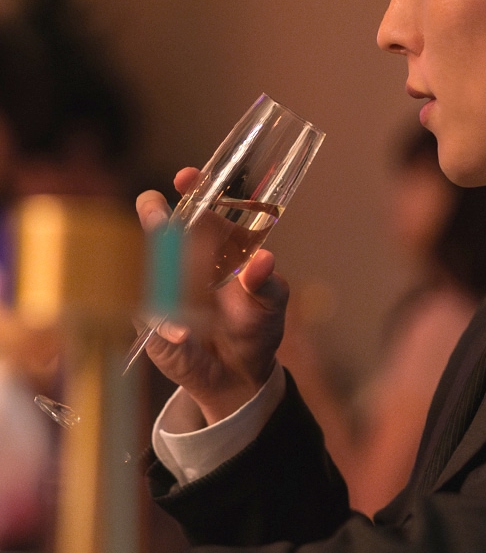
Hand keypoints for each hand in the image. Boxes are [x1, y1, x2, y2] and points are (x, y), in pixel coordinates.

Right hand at [136, 168, 288, 425]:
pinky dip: (163, 324)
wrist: (240, 375)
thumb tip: (264, 260)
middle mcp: (183, 260)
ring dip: (154, 267)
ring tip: (168, 279)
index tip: (187, 177)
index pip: (200, 206)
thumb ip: (266, 283)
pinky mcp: (150, 324)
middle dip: (157, 219)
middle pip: (161, 228)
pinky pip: (147, 316)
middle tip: (158, 215)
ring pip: (147, 267)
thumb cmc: (256, 326)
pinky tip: (181, 335)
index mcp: (216, 245)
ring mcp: (162, 289)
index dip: (193, 188)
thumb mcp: (270, 303)